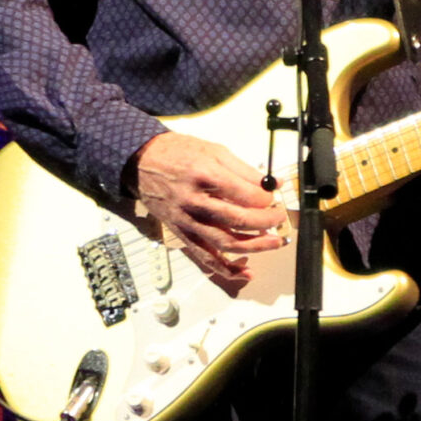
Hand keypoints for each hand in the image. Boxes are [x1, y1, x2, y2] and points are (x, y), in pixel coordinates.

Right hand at [128, 131, 289, 285]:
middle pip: (238, 220)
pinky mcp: (182, 234)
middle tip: (279, 218)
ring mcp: (187, 221)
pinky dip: (226, 269)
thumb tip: (270, 184)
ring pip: (225, 243)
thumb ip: (244, 170)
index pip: (245, 195)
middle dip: (266, 222)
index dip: (266, 199)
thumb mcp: (213, 150)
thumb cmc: (176, 153)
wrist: (141, 162)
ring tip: (273, 243)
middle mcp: (195, 201)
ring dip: (254, 247)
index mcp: (204, 175)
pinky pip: (205, 258)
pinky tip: (245, 271)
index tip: (274, 197)